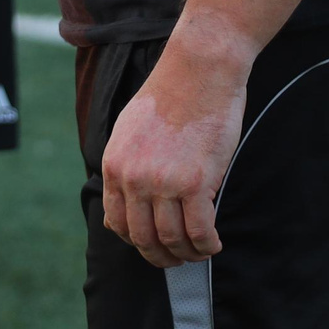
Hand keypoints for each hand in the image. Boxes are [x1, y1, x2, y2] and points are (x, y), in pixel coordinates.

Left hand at [100, 39, 247, 267]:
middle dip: (160, 256)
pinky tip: (213, 243)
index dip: (136, 242)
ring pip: (171, 240)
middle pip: (143, 238)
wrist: (199, 70)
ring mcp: (163, 183)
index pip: (117, 223)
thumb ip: (125, 166)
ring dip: (187, 254)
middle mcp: (133, 178)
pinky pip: (198, 232)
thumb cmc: (172, 94)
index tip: (153, 245)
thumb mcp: (130, 128)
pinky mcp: (194, 183)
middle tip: (176, 259)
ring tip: (199, 251)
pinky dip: (206, 245)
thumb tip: (121, 203)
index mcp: (114, 165)